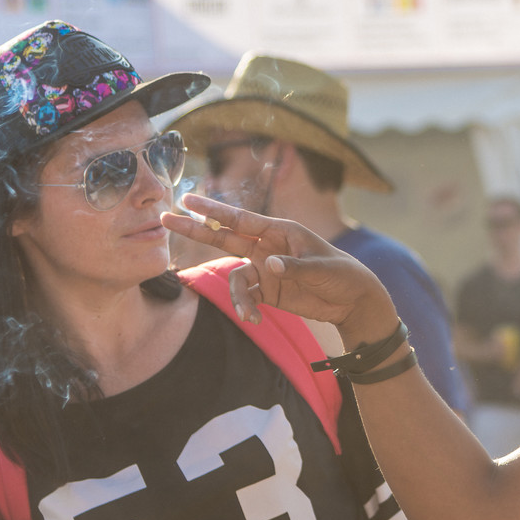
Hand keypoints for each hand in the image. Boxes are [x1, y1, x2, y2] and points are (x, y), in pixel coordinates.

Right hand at [162, 194, 397, 343]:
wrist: (354, 301)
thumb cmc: (344, 274)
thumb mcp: (323, 269)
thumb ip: (295, 267)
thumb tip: (270, 266)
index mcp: (281, 231)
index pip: (241, 219)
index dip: (213, 210)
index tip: (187, 200)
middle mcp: (268, 247)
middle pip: (225, 236)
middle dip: (197, 229)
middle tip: (165, 218)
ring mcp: (267, 269)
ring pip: (235, 275)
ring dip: (236, 296)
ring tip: (247, 314)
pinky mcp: (269, 290)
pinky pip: (247, 297)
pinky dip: (246, 307)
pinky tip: (254, 319)